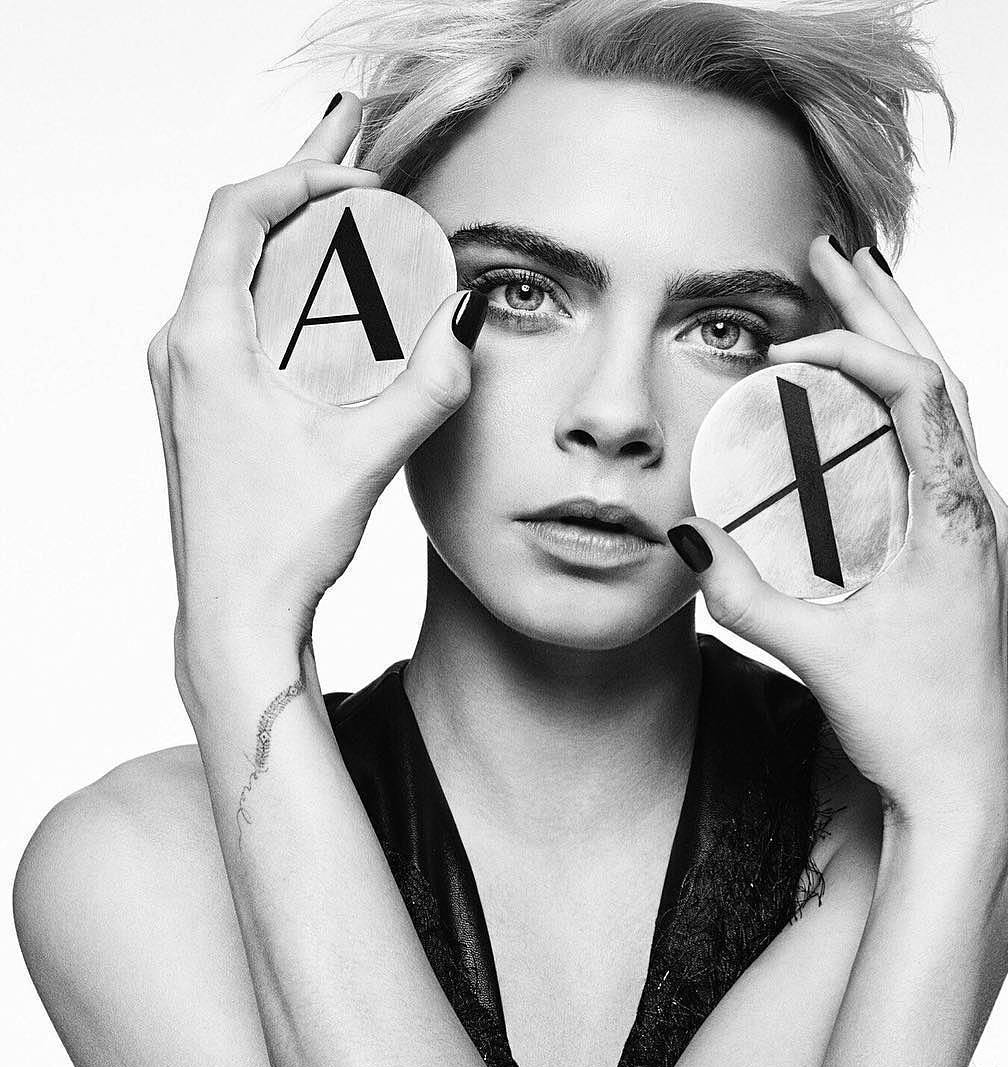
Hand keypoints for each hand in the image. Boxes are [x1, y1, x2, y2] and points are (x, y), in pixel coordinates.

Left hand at [147, 93, 485, 670]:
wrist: (234, 618)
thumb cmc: (278, 545)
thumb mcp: (366, 455)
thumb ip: (428, 382)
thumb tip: (469, 316)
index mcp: (203, 342)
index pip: (239, 211)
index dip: (302, 175)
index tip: (362, 176)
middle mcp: (181, 350)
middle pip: (238, 236)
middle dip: (304, 192)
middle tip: (356, 151)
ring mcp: (185, 381)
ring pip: (239, 280)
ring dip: (297, 245)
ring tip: (351, 217)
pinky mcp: (202, 409)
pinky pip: (242, 324)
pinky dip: (288, 297)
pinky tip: (330, 308)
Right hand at [669, 236, 1007, 824]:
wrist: (959, 781)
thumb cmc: (907, 722)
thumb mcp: (813, 652)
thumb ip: (742, 593)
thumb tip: (687, 531)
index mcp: (955, 516)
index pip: (917, 388)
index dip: (851, 347)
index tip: (785, 345)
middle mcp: (978, 507)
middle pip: (939, 372)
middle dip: (882, 306)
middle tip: (829, 251)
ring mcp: (977, 523)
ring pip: (946, 402)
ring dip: (897, 342)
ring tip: (854, 293)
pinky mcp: (962, 543)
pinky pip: (937, 443)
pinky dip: (899, 397)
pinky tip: (866, 395)